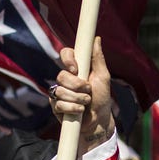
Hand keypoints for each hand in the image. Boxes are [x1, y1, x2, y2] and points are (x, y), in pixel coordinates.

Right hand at [51, 37, 114, 153]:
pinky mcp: (55, 105)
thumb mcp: (103, 77)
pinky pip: (58, 104)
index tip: (76, 69)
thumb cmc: (102, 98)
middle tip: (88, 91)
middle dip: (77, 86)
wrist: (98, 121)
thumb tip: (96, 38)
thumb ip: (98, 58)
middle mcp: (66, 78)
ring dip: (77, 99)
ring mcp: (59, 91)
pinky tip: (79, 112)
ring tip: (86, 103)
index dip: (68, 59)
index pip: (66, 54)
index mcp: (77, 68)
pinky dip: (72, 108)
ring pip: (60, 90)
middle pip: (61, 75)